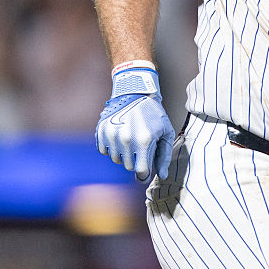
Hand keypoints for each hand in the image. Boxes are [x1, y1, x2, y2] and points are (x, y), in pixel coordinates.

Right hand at [95, 61, 174, 180]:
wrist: (135, 92)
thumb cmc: (154, 114)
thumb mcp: (166, 133)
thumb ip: (164, 156)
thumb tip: (162, 175)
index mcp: (144, 141)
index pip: (141, 171)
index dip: (144, 173)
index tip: (146, 170)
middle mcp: (126, 140)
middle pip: (128, 166)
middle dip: (136, 160)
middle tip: (140, 147)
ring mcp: (112, 135)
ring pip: (116, 159)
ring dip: (124, 153)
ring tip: (131, 138)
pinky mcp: (102, 131)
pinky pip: (105, 150)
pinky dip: (112, 146)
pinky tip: (120, 135)